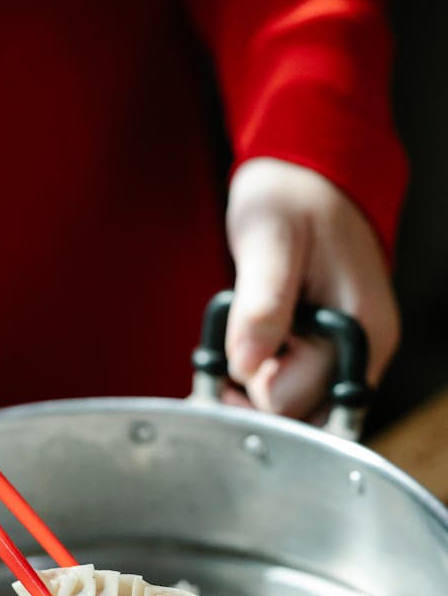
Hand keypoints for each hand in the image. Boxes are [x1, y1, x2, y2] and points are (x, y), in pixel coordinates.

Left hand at [223, 158, 399, 420]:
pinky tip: (253, 347)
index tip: (231, 353)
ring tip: (246, 336)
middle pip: (295, 415)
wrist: (308, 179)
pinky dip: (263, 378)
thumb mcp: (270, 239)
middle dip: (252, 388)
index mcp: (360, 330)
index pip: (296, 401)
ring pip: (291, 410)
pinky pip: (292, 391)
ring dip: (255, 384)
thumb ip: (261, 305)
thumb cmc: (294, 197)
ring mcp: (347, 360)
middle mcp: (362, 356)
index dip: (252, 387)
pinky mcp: (328, 358)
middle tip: (235, 340)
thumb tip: (246, 364)